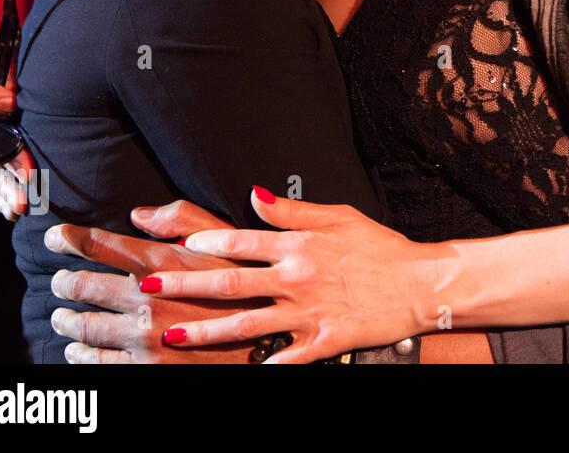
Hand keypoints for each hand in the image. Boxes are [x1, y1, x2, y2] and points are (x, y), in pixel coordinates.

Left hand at [45, 200, 259, 362]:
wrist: (264, 346)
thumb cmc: (249, 288)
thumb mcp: (227, 243)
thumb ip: (183, 220)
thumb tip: (139, 214)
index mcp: (166, 264)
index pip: (102, 245)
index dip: (72, 238)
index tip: (56, 236)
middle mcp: (149, 301)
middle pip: (83, 285)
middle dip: (64, 281)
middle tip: (58, 280)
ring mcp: (144, 338)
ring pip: (84, 326)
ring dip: (67, 320)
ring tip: (62, 316)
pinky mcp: (145, 368)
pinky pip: (97, 362)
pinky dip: (81, 354)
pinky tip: (79, 349)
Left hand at [136, 188, 439, 363]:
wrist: (421, 283)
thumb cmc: (381, 248)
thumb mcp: (340, 216)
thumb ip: (293, 210)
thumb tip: (255, 196)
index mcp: (300, 246)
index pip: (242, 241)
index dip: (205, 242)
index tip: (177, 245)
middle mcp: (296, 280)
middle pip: (230, 283)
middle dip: (184, 284)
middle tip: (147, 286)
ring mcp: (307, 314)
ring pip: (246, 325)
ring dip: (206, 330)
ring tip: (174, 334)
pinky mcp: (323, 342)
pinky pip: (285, 359)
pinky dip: (263, 366)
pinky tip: (239, 372)